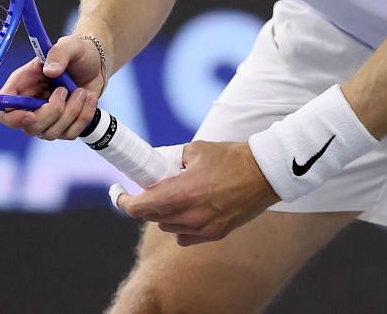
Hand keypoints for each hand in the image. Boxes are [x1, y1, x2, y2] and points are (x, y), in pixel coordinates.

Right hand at [0, 33, 105, 139]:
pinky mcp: (63, 126)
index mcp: (22, 84)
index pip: (1, 111)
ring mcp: (47, 118)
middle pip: (29, 127)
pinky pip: (70, 133)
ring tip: (82, 92)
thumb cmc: (78, 53)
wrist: (97, 63)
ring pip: (50, 133)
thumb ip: (59, 53)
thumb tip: (50, 71)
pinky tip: (88, 100)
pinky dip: (83, 117)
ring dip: (71, 112)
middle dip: (52, 112)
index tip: (31, 115)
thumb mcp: (71, 45)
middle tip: (65, 90)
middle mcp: (30, 104)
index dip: (10, 119)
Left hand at [116, 140, 279, 245]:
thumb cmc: (232, 158)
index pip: (141, 207)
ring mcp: (203, 228)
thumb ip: (171, 159)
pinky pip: (186, 236)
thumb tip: (154, 163)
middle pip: (152, 218)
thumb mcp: (196, 150)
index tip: (120, 193)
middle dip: (146, 203)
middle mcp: (190, 216)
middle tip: (150, 187)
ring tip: (177, 194)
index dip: (125, 201)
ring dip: (164, 213)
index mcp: (182, 193)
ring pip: (168, 227)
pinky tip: (190, 209)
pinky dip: (181, 225)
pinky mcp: (215, 234)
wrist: (266, 173)